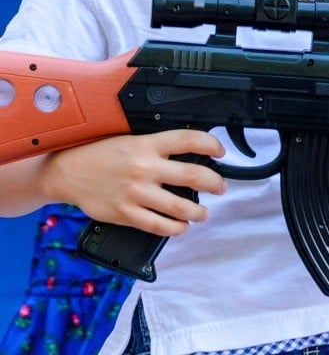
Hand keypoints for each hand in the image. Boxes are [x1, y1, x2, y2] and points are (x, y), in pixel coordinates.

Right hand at [41, 128, 226, 235]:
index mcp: (147, 145)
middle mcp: (145, 168)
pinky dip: (175, 228)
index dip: (209, 144)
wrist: (69, 171)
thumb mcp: (130, 139)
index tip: (220, 150)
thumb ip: (156, 147)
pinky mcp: (127, 213)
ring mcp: (136, 193)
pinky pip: (158, 226)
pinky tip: (182, 227)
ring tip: (204, 212)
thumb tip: (186, 153)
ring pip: (179, 206)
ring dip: (198, 211)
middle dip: (214, 183)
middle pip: (191, 175)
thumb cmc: (100, 153)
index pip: (187, 140)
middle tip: (221, 187)